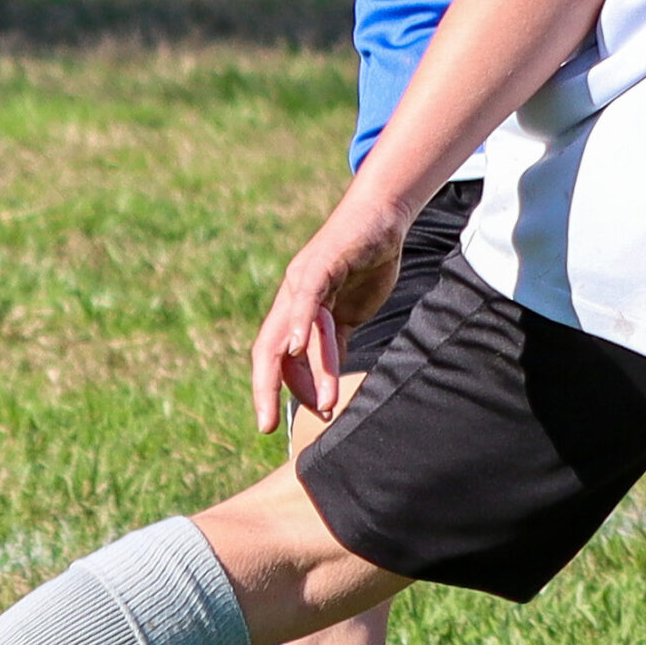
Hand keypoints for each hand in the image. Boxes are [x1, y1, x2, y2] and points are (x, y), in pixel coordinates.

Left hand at [249, 195, 409, 436]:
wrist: (380, 218)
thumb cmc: (366, 264)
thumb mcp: (349, 314)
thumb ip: (334, 343)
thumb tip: (328, 381)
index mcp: (296, 312)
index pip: (275, 358)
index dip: (270, 390)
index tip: (271, 424)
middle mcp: (291, 299)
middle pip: (268, 350)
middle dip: (264, 389)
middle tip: (266, 426)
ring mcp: (302, 281)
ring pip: (296, 335)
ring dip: (311, 372)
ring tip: (325, 402)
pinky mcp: (321, 265)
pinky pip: (307, 298)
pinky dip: (300, 323)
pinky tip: (297, 346)